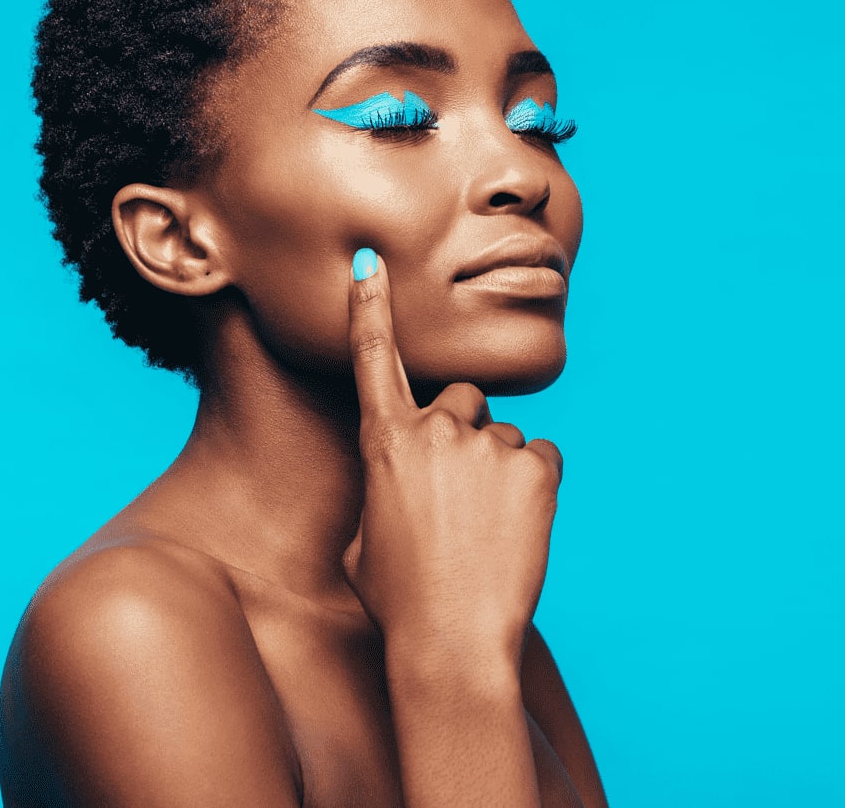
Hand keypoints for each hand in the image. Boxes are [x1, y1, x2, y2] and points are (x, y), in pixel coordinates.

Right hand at [341, 250, 562, 663]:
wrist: (451, 640)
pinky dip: (534, 488)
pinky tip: (517, 530)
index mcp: (383, 443)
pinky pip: (540, 458)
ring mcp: (487, 445)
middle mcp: (434, 430)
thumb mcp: (364, 539)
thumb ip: (383, 491)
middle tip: (461, 494)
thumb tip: (401, 489)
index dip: (371, 309)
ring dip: (499, 471)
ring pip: (502, 437)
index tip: (371, 265)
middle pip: (460, 400)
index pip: (373, 358)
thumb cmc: (397, 599)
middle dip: (462, 433)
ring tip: (487, 530)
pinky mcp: (536, 466)